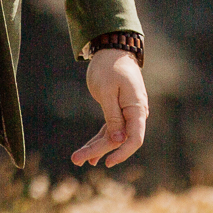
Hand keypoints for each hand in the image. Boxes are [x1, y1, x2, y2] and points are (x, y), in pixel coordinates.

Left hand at [71, 48, 148, 167]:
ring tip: (76, 159)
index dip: (123, 153)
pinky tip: (87, 151)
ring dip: (95, 148)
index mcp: (136, 109)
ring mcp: (127, 114)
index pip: (135, 138)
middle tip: (76, 160)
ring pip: (112, 136)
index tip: (108, 162)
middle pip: (119, 140)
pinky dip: (98, 139)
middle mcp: (135, 114)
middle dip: (98, 151)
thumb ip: (113, 116)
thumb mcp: (107, 91)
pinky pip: (109, 130)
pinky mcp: (118, 112)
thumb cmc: (109, 67)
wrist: (112, 50)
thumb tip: (118, 140)